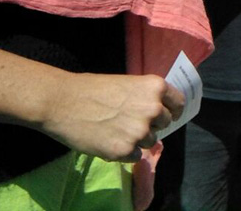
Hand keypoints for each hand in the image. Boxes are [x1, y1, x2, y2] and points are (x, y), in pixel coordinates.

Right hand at [40, 73, 183, 162]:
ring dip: (137, 140)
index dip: (171, 110)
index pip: (178, 103)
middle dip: (151, 125)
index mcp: (155, 87)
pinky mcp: (124, 151)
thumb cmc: (91, 88)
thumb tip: (159, 112)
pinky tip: (109, 141)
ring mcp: (139, 131)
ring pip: (150, 141)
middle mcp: (152, 109)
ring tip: (115, 130)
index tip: (167, 115)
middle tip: (130, 122)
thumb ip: (145, 97)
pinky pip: (135, 156)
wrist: (62, 102)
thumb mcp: (127, 84)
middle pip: (164, 124)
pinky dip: (125, 153)